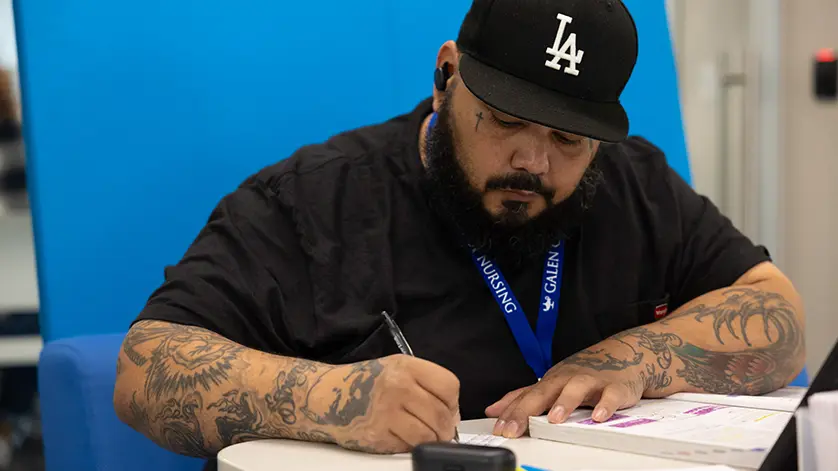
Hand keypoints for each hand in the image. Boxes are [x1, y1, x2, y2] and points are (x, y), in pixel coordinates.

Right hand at [328, 355, 460, 453]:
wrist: (327, 395)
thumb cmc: (363, 383)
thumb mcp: (396, 369)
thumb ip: (425, 384)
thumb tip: (452, 413)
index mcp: (405, 366)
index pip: (448, 386)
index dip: (453, 402)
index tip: (449, 409)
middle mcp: (397, 386)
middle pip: (441, 414)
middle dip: (445, 428)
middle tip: (439, 430)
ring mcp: (386, 411)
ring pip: (428, 435)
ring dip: (429, 439)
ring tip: (420, 434)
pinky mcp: (377, 434)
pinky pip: (408, 447)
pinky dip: (409, 446)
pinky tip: (400, 436)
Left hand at [485, 342, 646, 437]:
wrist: (623, 356)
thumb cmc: (583, 373)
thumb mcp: (551, 384)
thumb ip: (523, 398)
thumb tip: (493, 410)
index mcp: (551, 381)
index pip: (526, 397)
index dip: (511, 413)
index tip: (500, 428)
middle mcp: (567, 379)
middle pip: (544, 392)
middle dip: (527, 410)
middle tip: (514, 427)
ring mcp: (591, 381)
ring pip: (576, 389)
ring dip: (564, 403)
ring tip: (554, 419)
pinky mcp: (615, 387)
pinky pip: (610, 395)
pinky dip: (605, 405)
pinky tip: (598, 416)